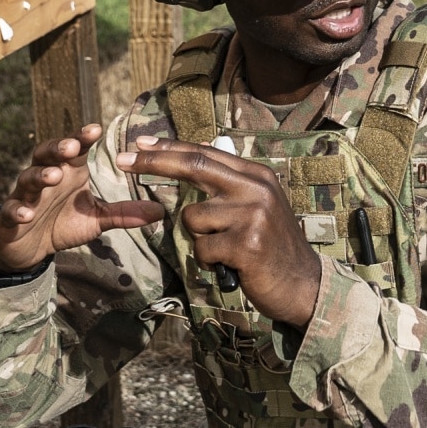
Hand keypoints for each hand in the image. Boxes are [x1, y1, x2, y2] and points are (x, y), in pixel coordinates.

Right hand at [0, 124, 164, 272]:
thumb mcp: (96, 219)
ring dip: (40, 175)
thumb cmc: (62, 223)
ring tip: (53, 176)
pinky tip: (27, 213)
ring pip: (29, 178)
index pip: (74, 148)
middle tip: (72, 147)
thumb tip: (159, 212)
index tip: (96, 129)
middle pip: (47, 154)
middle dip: (58, 148)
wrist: (27, 247)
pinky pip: (12, 211)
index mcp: (67, 172)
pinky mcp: (11, 218)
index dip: (82, 137)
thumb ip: (122, 212)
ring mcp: (26, 196)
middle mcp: (45, 178)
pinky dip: (18, 210)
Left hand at [116, 136, 320, 326]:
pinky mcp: (246, 245)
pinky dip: (209, 261)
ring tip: (226, 248)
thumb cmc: (271, 246)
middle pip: (195, 168)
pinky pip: (202, 249)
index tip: (141, 143)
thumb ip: (228, 182)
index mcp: (256, 175)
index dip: (170, 148)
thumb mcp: (257, 204)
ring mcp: (253, 216)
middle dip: (153, 163)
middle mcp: (256, 189)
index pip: (205, 154)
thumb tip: (191, 153)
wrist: (304, 285)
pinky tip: (231, 264)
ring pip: (193, 218)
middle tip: (122, 160)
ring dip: (200, 238)